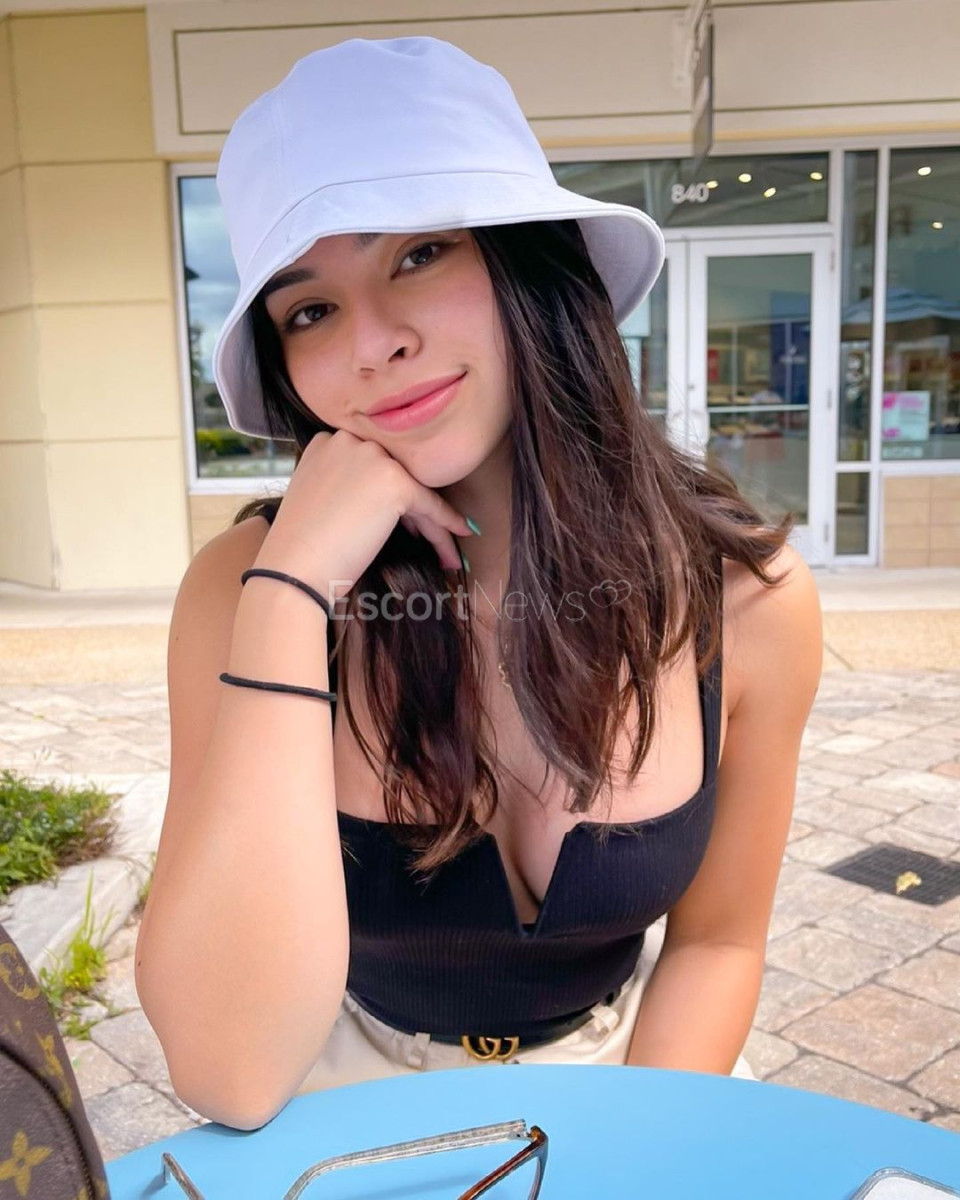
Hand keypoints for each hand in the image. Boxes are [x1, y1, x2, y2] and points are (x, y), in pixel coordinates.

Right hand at [256, 429, 473, 603]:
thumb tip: (386, 499)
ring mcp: (372, 458)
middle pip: (397, 475)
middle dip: (414, 510)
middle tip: (426, 538)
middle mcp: (350, 439)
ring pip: (415, 491)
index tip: (404, 523)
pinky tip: (462, 534)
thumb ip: (345, 483)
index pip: (374, 465)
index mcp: (328, 441)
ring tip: (445, 553)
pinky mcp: (394, 482)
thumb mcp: (318, 496)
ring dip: (433, 524)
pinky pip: (431, 504)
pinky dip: (447, 523)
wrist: (292, 569)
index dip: (390, 496)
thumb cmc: (302, 547)